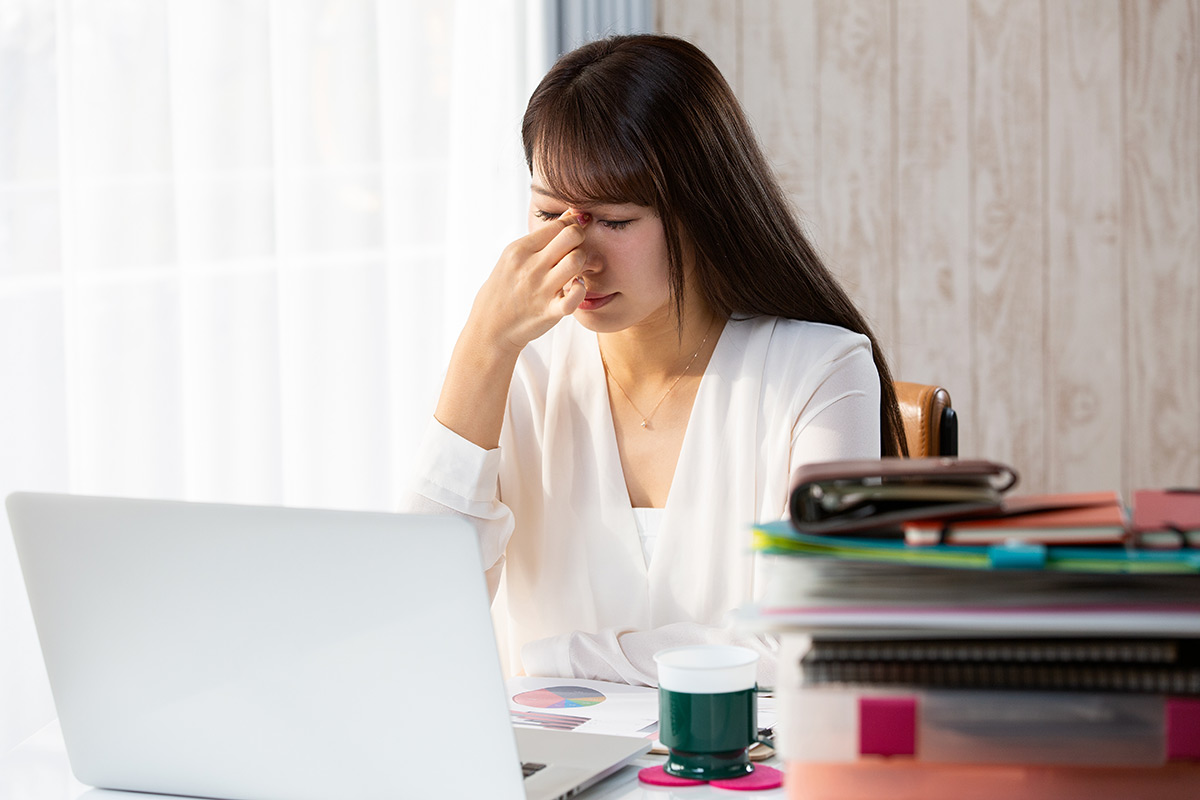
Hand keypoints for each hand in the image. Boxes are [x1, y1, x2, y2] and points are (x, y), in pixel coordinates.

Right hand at [470, 209, 590, 351]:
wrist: (491, 326)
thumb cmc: (505, 287)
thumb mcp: (515, 256)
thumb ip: (543, 237)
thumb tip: (571, 214)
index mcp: (520, 249)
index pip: (558, 225)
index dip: (572, 226)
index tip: (573, 233)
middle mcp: (530, 267)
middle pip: (571, 236)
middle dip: (580, 238)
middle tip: (576, 249)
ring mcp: (540, 289)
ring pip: (576, 260)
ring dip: (582, 262)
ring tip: (575, 269)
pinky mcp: (549, 311)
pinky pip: (575, 296)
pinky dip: (581, 290)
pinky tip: (575, 288)